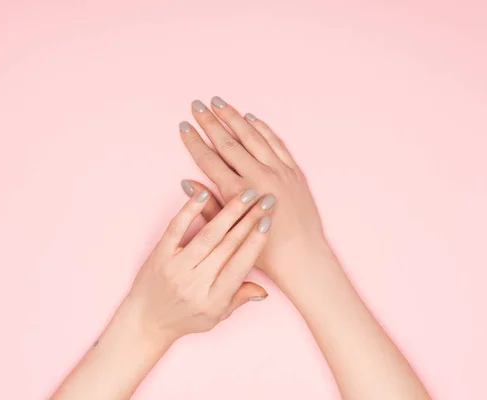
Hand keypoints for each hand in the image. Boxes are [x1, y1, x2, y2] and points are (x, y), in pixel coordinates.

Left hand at [127, 186, 274, 342]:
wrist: (145, 321)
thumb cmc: (184, 319)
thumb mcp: (216, 316)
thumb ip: (239, 299)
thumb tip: (264, 290)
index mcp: (213, 300)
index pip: (239, 265)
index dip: (255, 243)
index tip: (268, 223)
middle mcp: (195, 283)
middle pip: (228, 245)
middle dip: (250, 220)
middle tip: (267, 200)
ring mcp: (175, 267)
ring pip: (208, 234)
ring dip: (230, 211)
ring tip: (247, 194)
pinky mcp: (159, 255)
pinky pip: (176, 228)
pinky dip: (189, 210)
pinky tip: (203, 194)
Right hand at [179, 97, 328, 278]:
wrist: (302, 257)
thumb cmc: (266, 252)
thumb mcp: (231, 232)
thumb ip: (208, 207)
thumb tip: (187, 184)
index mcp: (239, 193)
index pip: (209, 160)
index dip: (194, 142)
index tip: (183, 126)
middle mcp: (259, 177)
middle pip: (228, 142)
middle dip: (210, 122)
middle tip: (197, 105)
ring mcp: (279, 171)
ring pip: (252, 136)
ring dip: (234, 117)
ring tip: (219, 103)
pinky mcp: (294, 172)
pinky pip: (277, 143)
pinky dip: (263, 129)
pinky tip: (252, 119)